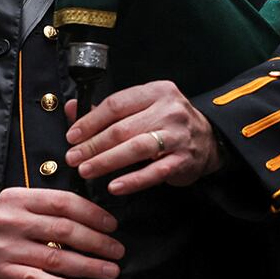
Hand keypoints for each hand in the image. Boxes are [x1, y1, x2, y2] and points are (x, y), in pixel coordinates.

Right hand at [0, 188, 122, 278]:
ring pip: (54, 257)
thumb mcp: (21, 204)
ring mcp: (7, 247)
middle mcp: (12, 221)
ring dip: (87, 265)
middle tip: (116, 250)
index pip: (63, 202)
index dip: (92, 214)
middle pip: (63, 230)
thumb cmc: (3, 225)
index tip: (111, 226)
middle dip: (96, 241)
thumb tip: (94, 216)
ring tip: (108, 270)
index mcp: (21, 199)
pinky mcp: (2, 271)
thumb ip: (50, 207)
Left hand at [63, 81, 222, 195]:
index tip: (72, 136)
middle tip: (73, 158)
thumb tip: (71, 108)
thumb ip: (107, 110)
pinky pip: (154, 172)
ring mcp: (178, 136)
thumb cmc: (167, 123)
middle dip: (93, 145)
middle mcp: (169, 110)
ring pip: (136, 149)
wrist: (209, 141)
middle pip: (122, 128)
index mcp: (155, 92)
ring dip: (107, 161)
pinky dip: (132, 180)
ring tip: (86, 170)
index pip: (116, 104)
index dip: (90, 121)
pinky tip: (114, 186)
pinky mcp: (183, 160)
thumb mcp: (142, 107)